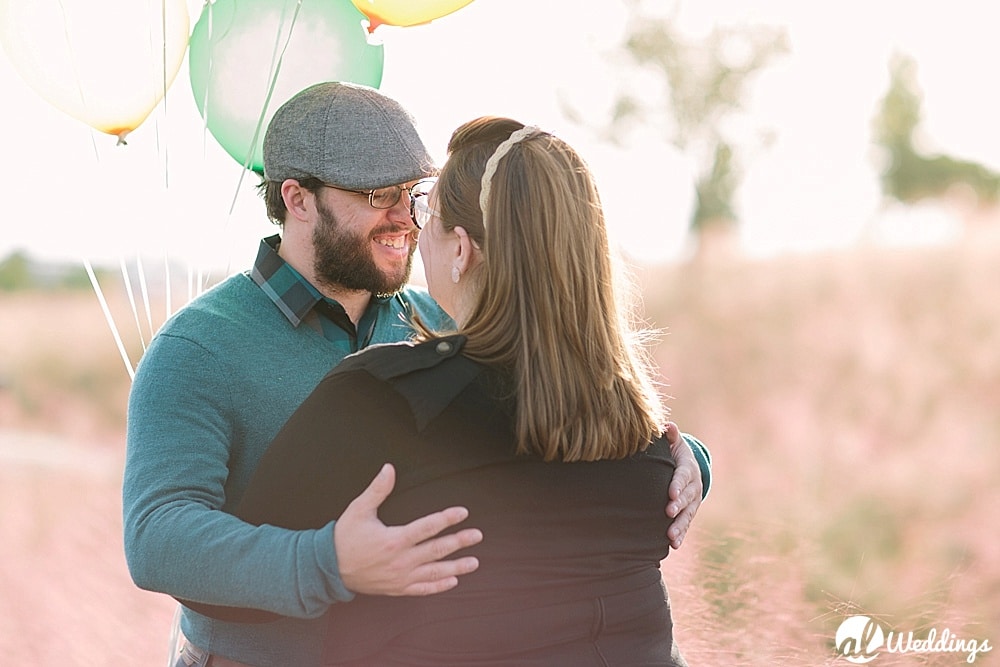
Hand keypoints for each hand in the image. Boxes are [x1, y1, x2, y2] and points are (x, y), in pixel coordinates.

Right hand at [334, 463, 482, 595]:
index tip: (462, 512)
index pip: (427, 528)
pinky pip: (422, 589)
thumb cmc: (345, 538)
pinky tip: (452, 582)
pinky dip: (438, 586)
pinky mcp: (397, 588)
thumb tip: (389, 469)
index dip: (446, 519)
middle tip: (477, 535)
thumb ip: (377, 489)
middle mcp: (400, 560)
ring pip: (434, 572)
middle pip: (436, 550)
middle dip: (459, 542)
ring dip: (456, 567)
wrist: (330, 569)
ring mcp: (400, 577)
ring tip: (474, 562)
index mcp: (393, 540)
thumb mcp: (359, 510)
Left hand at [664, 422, 702, 548]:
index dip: (678, 485)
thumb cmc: (675, 454)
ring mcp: (692, 502)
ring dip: (679, 525)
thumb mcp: (674, 444)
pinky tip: (673, 545)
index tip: (670, 493)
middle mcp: (693, 487)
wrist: (689, 469)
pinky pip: (685, 524)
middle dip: (679, 505)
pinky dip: (680, 534)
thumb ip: (671, 437)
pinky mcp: (688, 513)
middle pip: (687, 497)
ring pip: (687, 514)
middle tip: (669, 512)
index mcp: (688, 469)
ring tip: (671, 536)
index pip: (683, 477)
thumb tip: (668, 426)